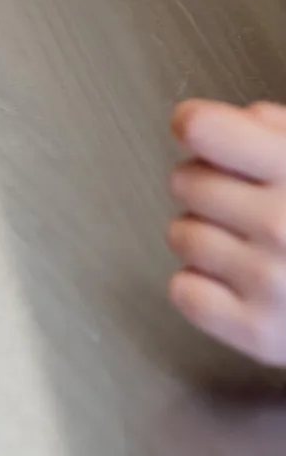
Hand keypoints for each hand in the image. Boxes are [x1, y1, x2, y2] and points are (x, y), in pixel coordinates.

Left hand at [166, 98, 285, 364]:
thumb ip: (276, 131)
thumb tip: (218, 123)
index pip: (205, 129)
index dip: (196, 125)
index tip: (198, 130)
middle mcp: (284, 227)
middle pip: (183, 181)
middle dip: (211, 187)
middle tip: (251, 203)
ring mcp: (272, 282)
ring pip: (180, 235)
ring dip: (209, 238)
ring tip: (257, 246)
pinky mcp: (261, 332)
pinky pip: (183, 291)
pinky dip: (205, 288)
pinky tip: (245, 283)